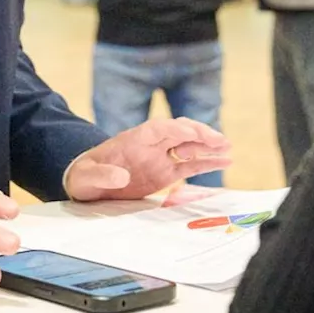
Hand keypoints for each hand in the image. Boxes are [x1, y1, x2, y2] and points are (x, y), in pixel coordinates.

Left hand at [65, 118, 232, 201]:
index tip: (194, 135)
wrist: (87, 183)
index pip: (160, 128)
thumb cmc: (86, 177)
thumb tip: (121, 175)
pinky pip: (189, 165)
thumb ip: (103, 175)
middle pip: (180, 132)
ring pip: (189, 146)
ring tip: (228, 148)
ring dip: (208, 146)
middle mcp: (151, 145)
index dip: (178, 130)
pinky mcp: (165, 172)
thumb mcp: (87, 177)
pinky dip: (206, 162)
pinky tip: (224, 160)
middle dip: (200, 134)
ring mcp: (160, 157)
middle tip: (220, 141)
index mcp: (133, 140)